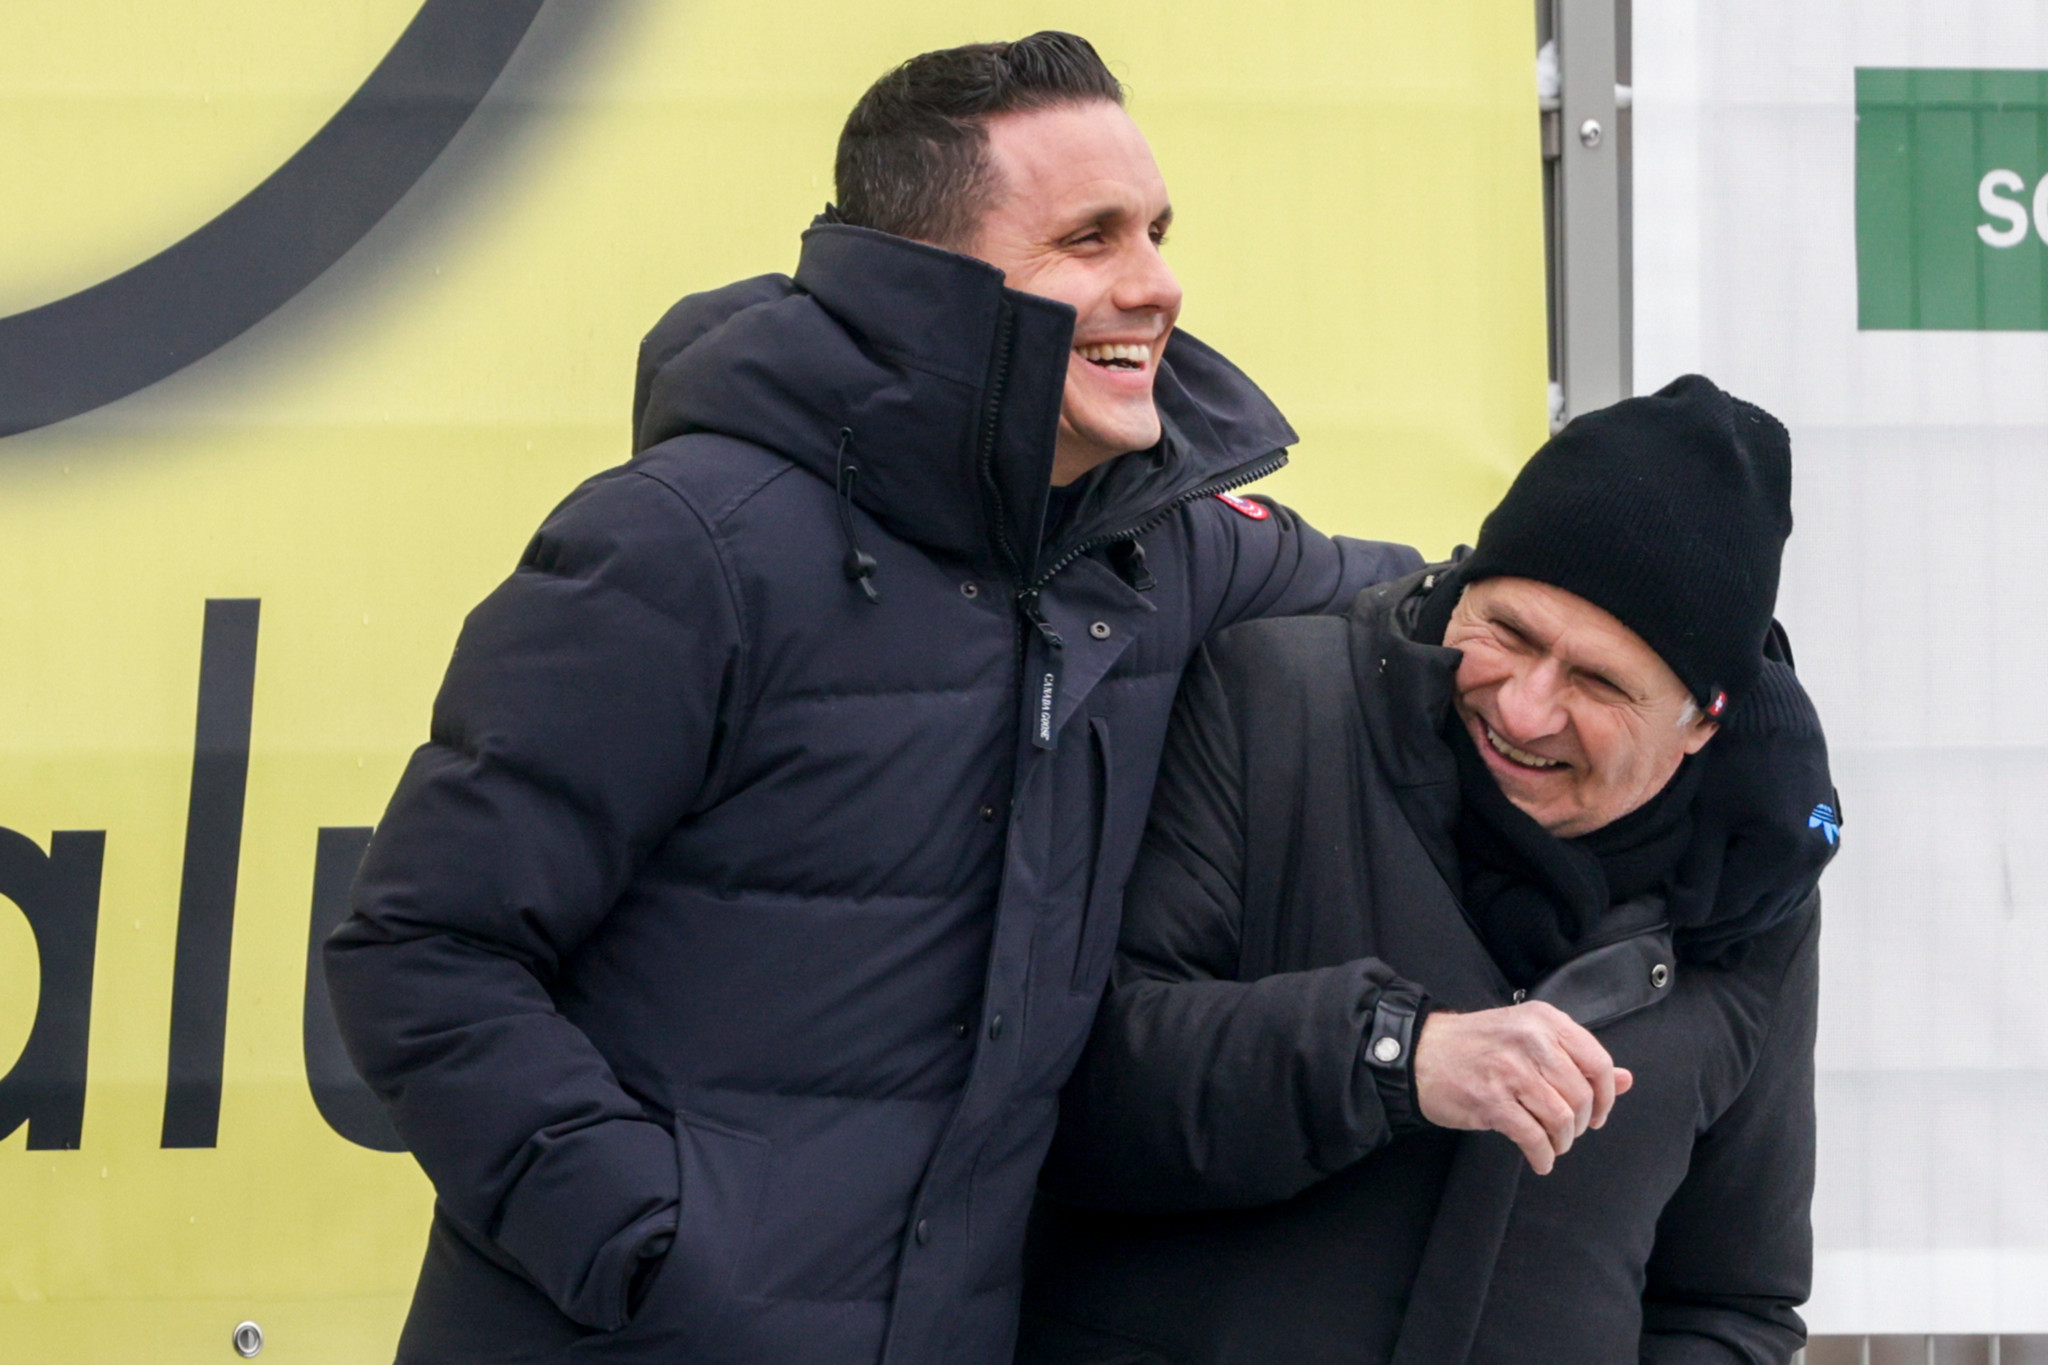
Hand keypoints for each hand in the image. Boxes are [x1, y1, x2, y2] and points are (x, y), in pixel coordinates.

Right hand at [1412, 1003, 1632, 1174]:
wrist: (1419, 1053)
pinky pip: (1533, 1137)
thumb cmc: (1476, 1046)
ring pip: (1561, 1118)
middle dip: (1580, 1123)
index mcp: (1544, 1020)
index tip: (1598, 1114)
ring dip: (1562, 1141)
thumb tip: (1627, 1080)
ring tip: (1552, 1144)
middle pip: (1581, 1096)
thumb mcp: (1529, 1036)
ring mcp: (1510, 1070)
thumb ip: (1577, 1057)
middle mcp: (1531, 1041)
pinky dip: (1542, 1156)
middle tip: (1567, 1130)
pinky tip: (1540, 1159)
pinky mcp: (1491, 1100)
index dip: (1606, 1096)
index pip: (1598, 1062)